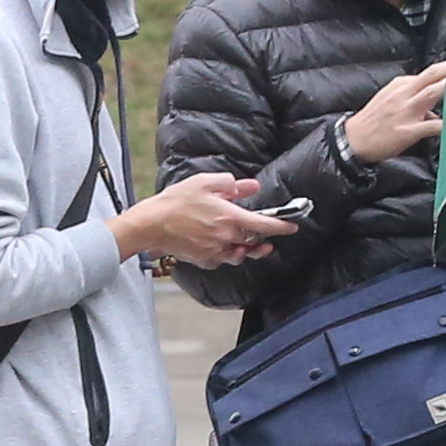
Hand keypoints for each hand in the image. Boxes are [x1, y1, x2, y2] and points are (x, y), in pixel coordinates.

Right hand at [111, 170, 292, 267]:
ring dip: (244, 247)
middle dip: (260, 239)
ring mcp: (216, 252)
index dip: (282, 227)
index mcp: (229, 217)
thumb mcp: (204, 183)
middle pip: (254, 243)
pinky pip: (222, 259)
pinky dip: (224, 252)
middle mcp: (226, 237)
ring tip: (241, 239)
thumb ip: (231, 185)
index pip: (264, 226)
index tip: (292, 227)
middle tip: (263, 234)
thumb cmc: (176, 201)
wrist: (152, 224)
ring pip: (240, 253)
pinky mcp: (205, 261)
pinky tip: (217, 242)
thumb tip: (251, 187)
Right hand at [339, 64, 445, 165]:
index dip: (445, 69)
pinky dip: (443, 124)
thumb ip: (409, 96)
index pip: (426, 74)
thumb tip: (431, 106)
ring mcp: (405, 112)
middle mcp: (403, 95)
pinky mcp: (407, 131)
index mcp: (399, 86)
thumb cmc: (372, 121)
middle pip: (430, 76)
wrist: (353, 140)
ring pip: (431, 94)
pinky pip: (430, 126)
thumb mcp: (388, 99)